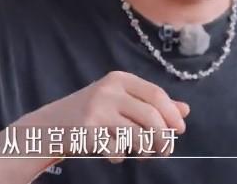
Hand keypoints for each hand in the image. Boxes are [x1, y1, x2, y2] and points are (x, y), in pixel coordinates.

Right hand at [15, 71, 189, 162]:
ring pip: (137, 135)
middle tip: (165, 151)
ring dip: (146, 150)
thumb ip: (151, 104)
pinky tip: (114, 154)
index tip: (180, 130)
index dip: (172, 114)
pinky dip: (120, 157)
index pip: (156, 94)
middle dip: (164, 138)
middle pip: (151, 116)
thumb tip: (185, 110)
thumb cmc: (92, 113)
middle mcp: (109, 90)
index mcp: (119, 79)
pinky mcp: (88, 130)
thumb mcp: (121, 102)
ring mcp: (97, 109)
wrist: (51, 125)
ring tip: (142, 154)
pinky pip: (117, 150)